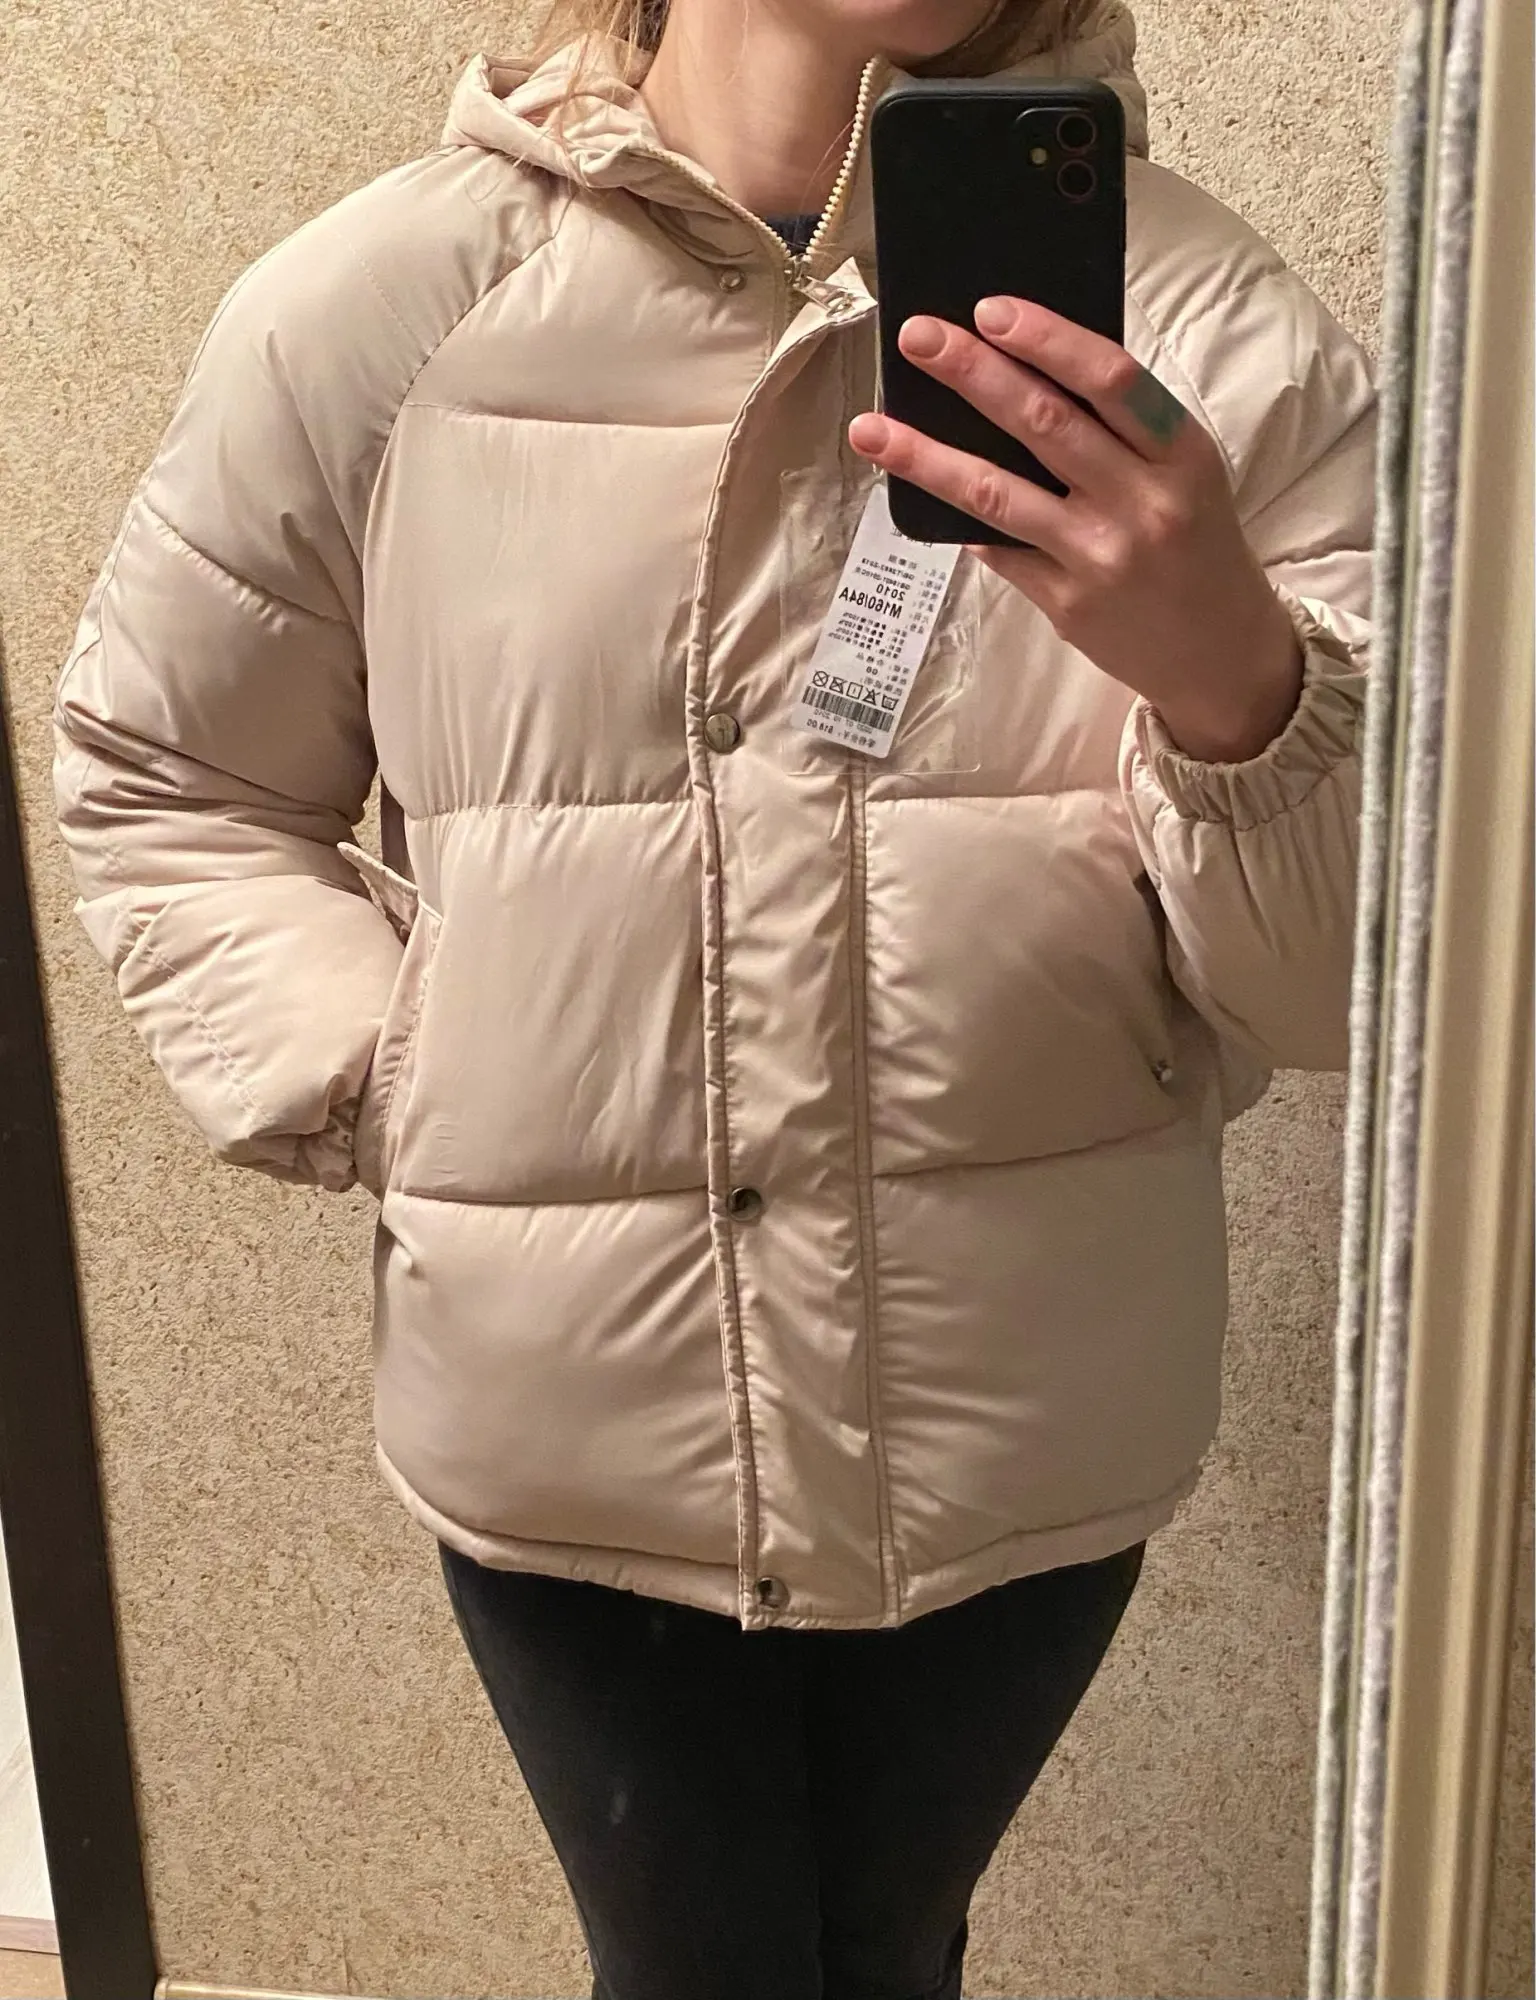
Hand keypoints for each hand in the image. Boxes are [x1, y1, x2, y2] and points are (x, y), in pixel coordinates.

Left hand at [848, 297, 1303, 762]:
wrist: (1222, 656)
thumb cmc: (1197, 544)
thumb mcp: (1187, 475)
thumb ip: (1122, 431)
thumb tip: (1021, 372)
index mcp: (1182, 454)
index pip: (1110, 379)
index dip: (1047, 339)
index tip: (989, 309)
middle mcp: (1143, 504)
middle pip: (1044, 423)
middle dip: (973, 373)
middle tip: (916, 336)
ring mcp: (1100, 558)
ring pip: (998, 492)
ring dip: (927, 456)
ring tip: (870, 428)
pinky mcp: (1067, 605)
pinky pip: (998, 549)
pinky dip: (957, 517)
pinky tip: (914, 491)